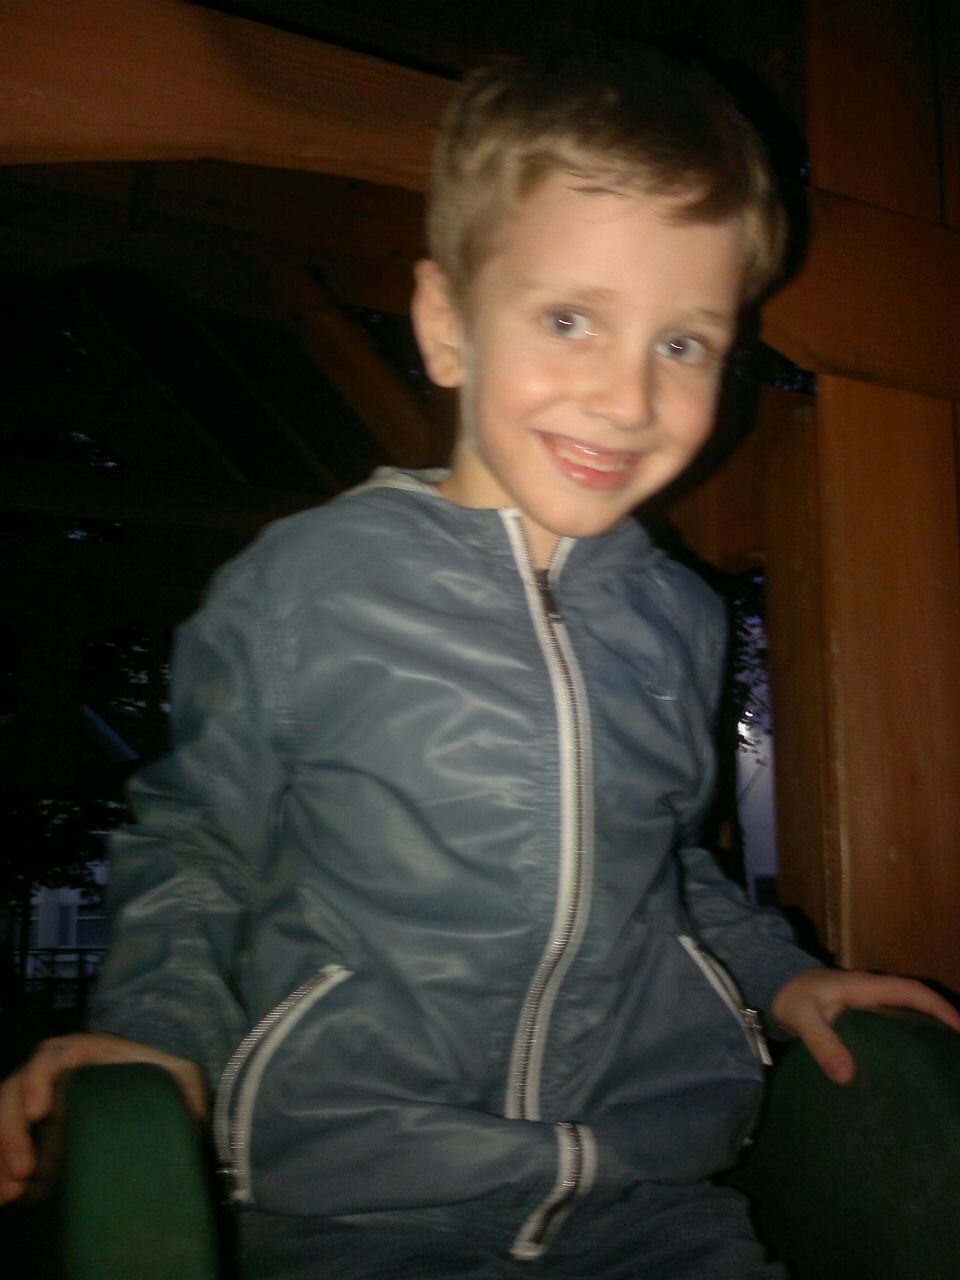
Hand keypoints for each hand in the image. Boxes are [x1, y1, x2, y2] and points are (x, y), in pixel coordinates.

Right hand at [0, 1032, 205, 1203]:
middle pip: (15, 1093)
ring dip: (1, 1155)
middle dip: (12, 1131)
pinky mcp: (33, 1129)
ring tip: (8, 1194)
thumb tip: (195, 1116)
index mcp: (82, 1052)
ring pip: (3, 1119)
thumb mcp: (178, 1075)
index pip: (49, 1057)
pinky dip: (1, 1168)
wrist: (149, 1085)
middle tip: (23, 1171)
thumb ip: (187, 1087)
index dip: (37, 1080)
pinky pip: (6, 1144)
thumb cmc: (159, 1075)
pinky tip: (6, 1197)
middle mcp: (51, 1073)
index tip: (39, 1112)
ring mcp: (37, 1101)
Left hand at [771, 967, 959, 1085]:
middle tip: (958, 1051)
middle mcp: (871, 993)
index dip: (939, 1008)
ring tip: (944, 1062)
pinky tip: (910, 1065)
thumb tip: (847, 1077)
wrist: (771, 985)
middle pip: (916, 1003)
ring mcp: (866, 1004)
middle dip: (941, 1021)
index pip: (911, 991)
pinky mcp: (859, 1017)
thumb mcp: (802, 1018)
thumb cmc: (790, 997)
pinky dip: (906, 1039)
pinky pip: (892, 1025)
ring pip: (906, 1014)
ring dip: (926, 1030)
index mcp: (864, 987)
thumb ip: (822, 1043)